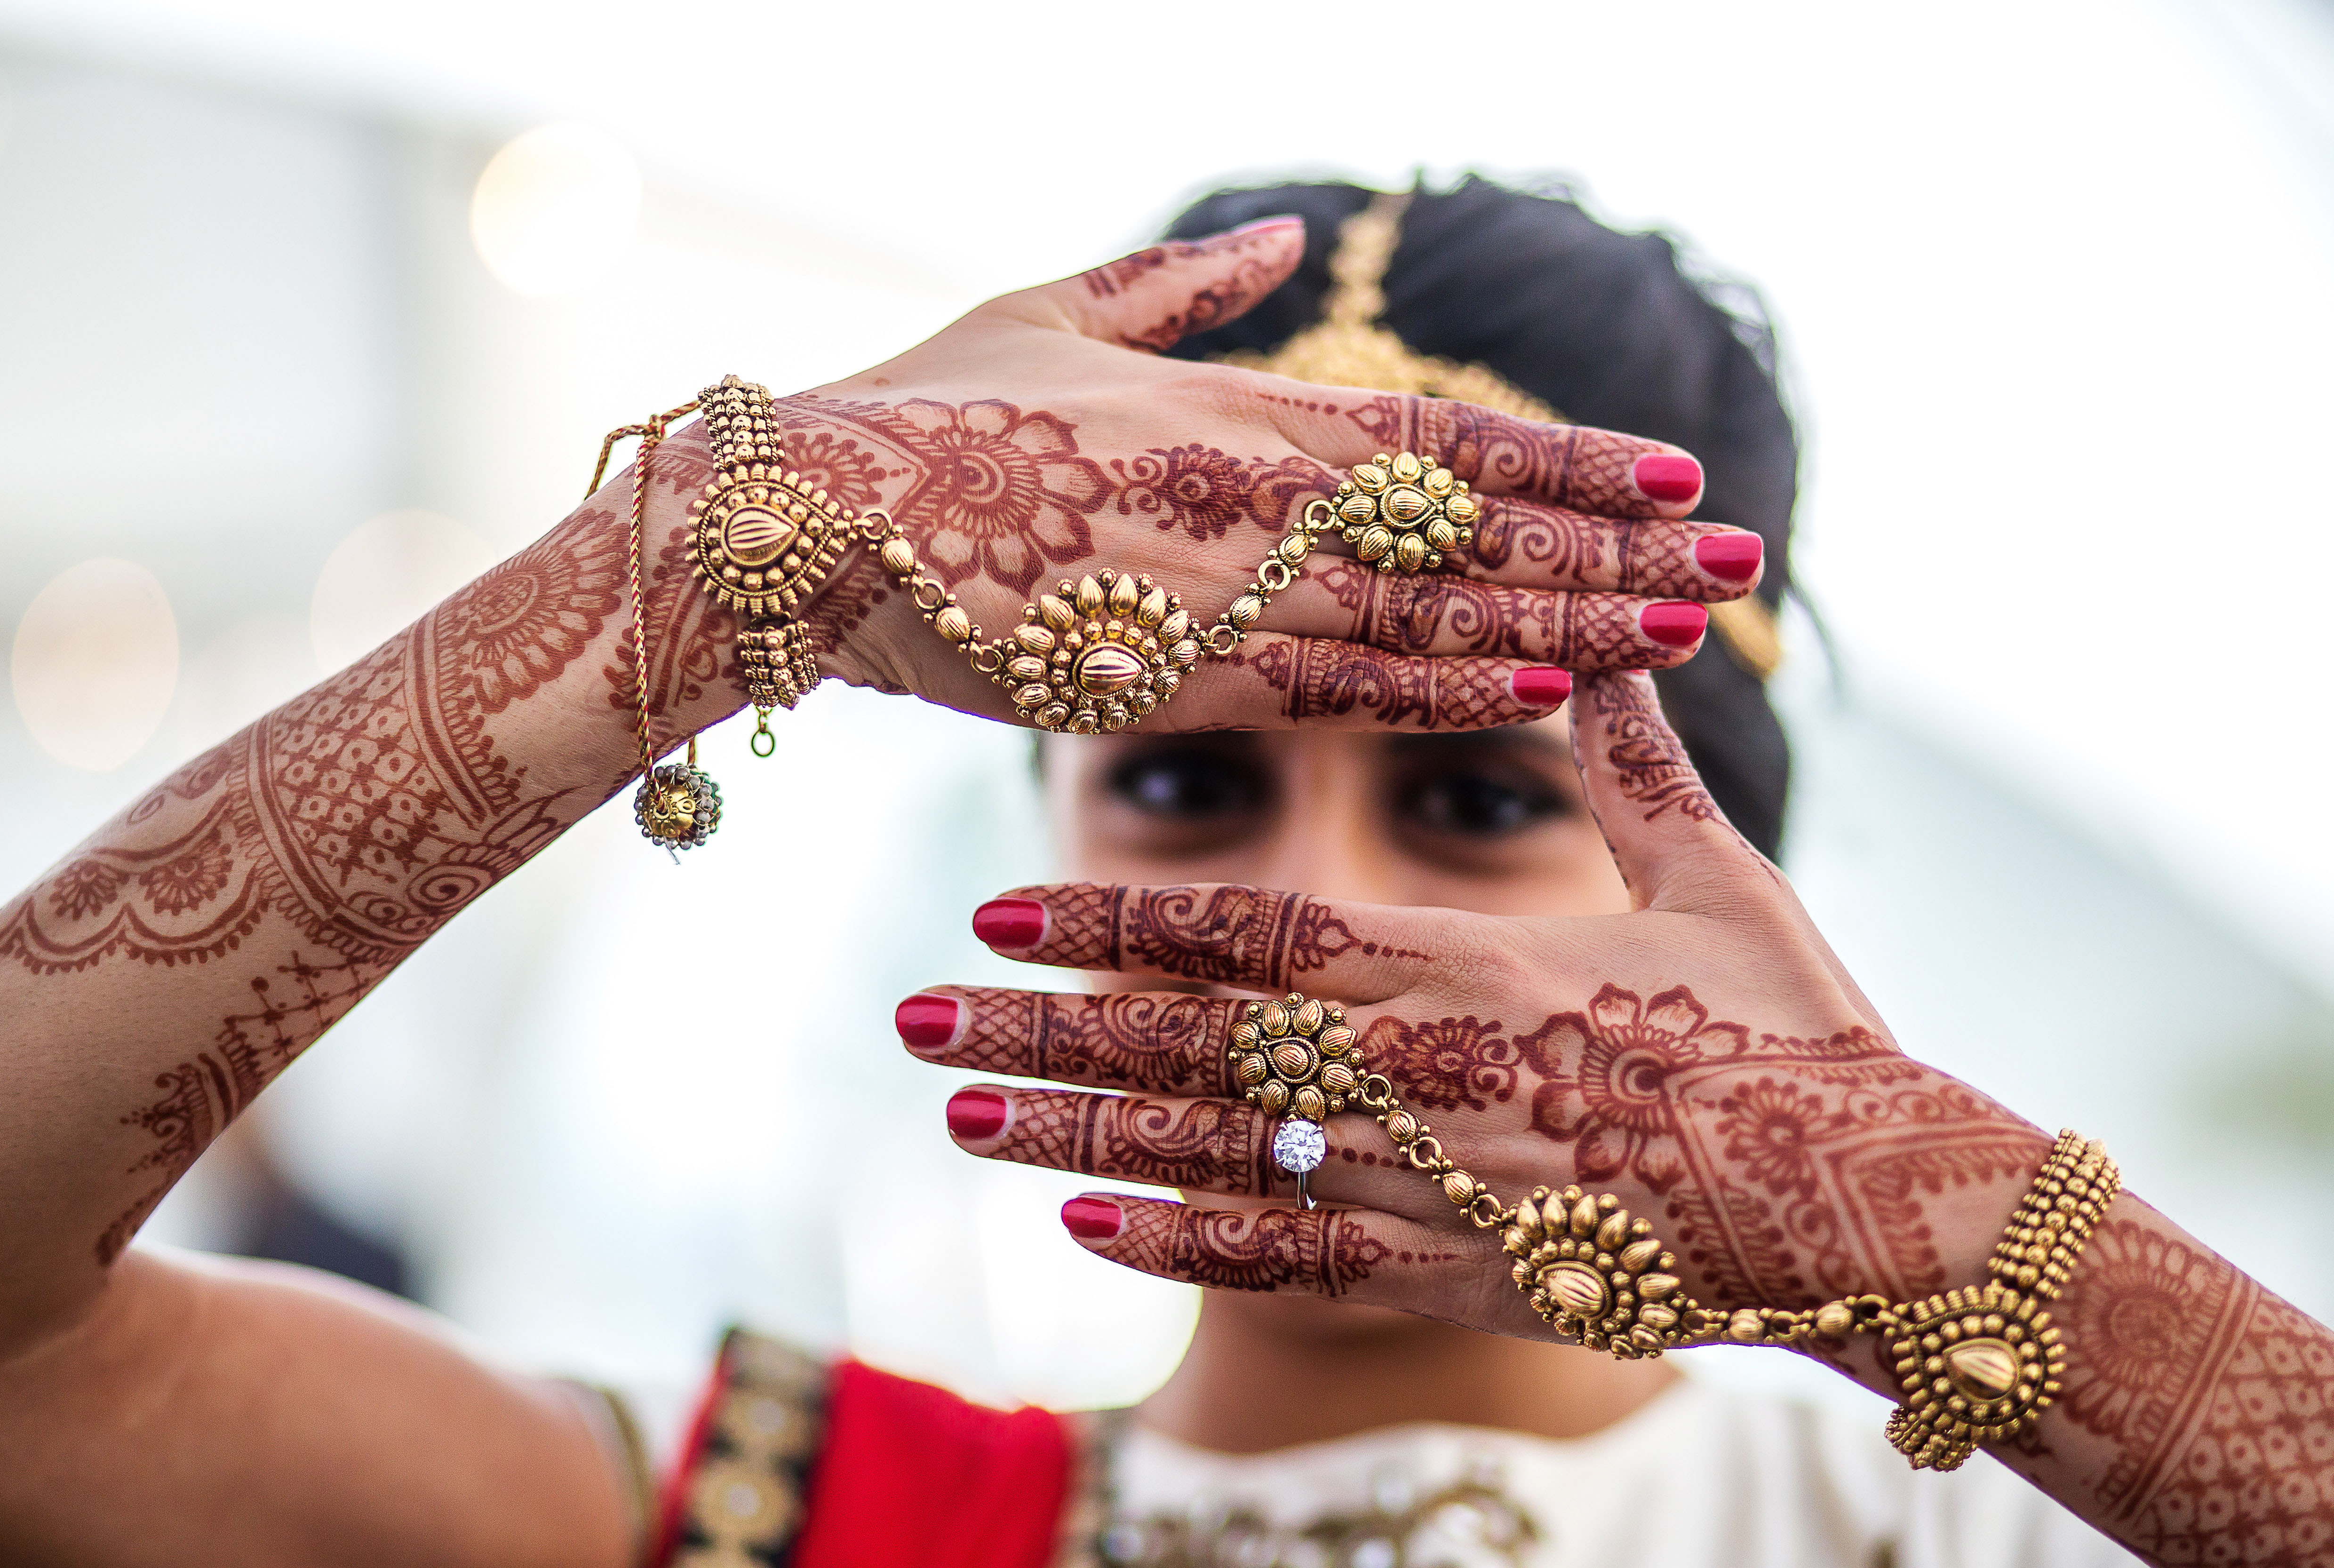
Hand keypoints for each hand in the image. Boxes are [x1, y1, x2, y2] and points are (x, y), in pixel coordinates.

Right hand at [644, 219, 1765, 733]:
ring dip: (1570, 622)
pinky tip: (1550, 696)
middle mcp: (1259, 504)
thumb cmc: (926, 409)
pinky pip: (1346, 694)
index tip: (1678, 477)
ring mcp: (1227, 597)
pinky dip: (1454, 694)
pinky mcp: (1178, 683)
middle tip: (1744, 558)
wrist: (811, 522)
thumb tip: (1282, 245)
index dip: (1571, 460)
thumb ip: (1182, 287)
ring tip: (1689, 630)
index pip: (1446, 440)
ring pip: (1435, 616)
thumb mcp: (1057, 310)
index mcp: (1238, 412)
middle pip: (1474, 531)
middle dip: (1616, 547)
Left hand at [903, 667, 2016, 1333]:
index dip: (1115, 916)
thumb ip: (1631, 763)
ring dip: (1071, 1134)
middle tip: (909, 1016)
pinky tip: (1084, 1228)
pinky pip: (1286, 1267)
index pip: (1248, 933)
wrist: (1878, 1207)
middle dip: (1040, 1027)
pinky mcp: (1455, 1277)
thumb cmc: (1801, 1027)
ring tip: (955, 1112)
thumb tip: (1605, 636)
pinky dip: (1179, 1250)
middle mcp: (1421, 1077)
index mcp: (1469, 966)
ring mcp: (1427, 1187)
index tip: (996, 902)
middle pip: (1187, 1048)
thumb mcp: (1718, 876)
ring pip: (1209, 1159)